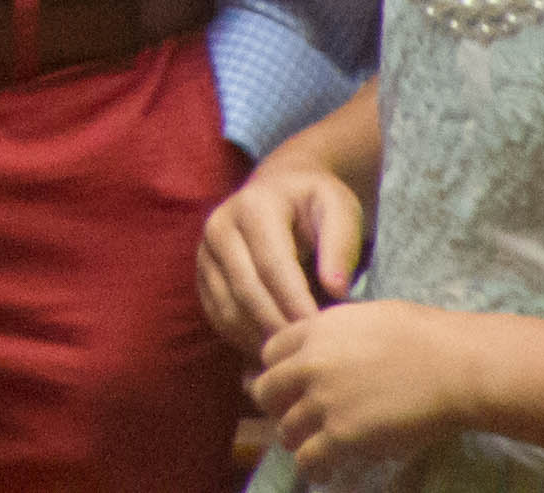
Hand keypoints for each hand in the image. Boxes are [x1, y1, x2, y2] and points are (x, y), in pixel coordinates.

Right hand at [197, 160, 366, 352]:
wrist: (281, 192)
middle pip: (246, 290)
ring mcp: (205, 253)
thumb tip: (336, 289)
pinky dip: (245, 339)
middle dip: (278, 326)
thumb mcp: (339, 209)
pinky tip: (274, 345)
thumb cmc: (315, 204)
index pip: (272, 265)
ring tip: (294, 352)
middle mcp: (219, 227)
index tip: (319, 331)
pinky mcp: (201, 276)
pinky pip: (219, 317)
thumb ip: (341, 244)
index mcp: (253, 207)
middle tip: (308, 351)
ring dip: (261, 337)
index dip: (295, 302)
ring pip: (228, 309)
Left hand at [251, 299, 490, 468]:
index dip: (280, 371)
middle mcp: (310, 363)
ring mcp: (323, 400)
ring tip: (313, 449)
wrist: (456, 366)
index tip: (291, 386)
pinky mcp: (341, 435)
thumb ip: (339, 335)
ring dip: (298, 441)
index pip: (271, 352)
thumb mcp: (369, 317)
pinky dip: (314, 468)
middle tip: (296, 419)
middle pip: (267, 392)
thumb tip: (336, 349)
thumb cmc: (428, 336)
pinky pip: (308, 459)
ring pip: (286, 430)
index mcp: (317, 330)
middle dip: (278, 408)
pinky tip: (326, 472)